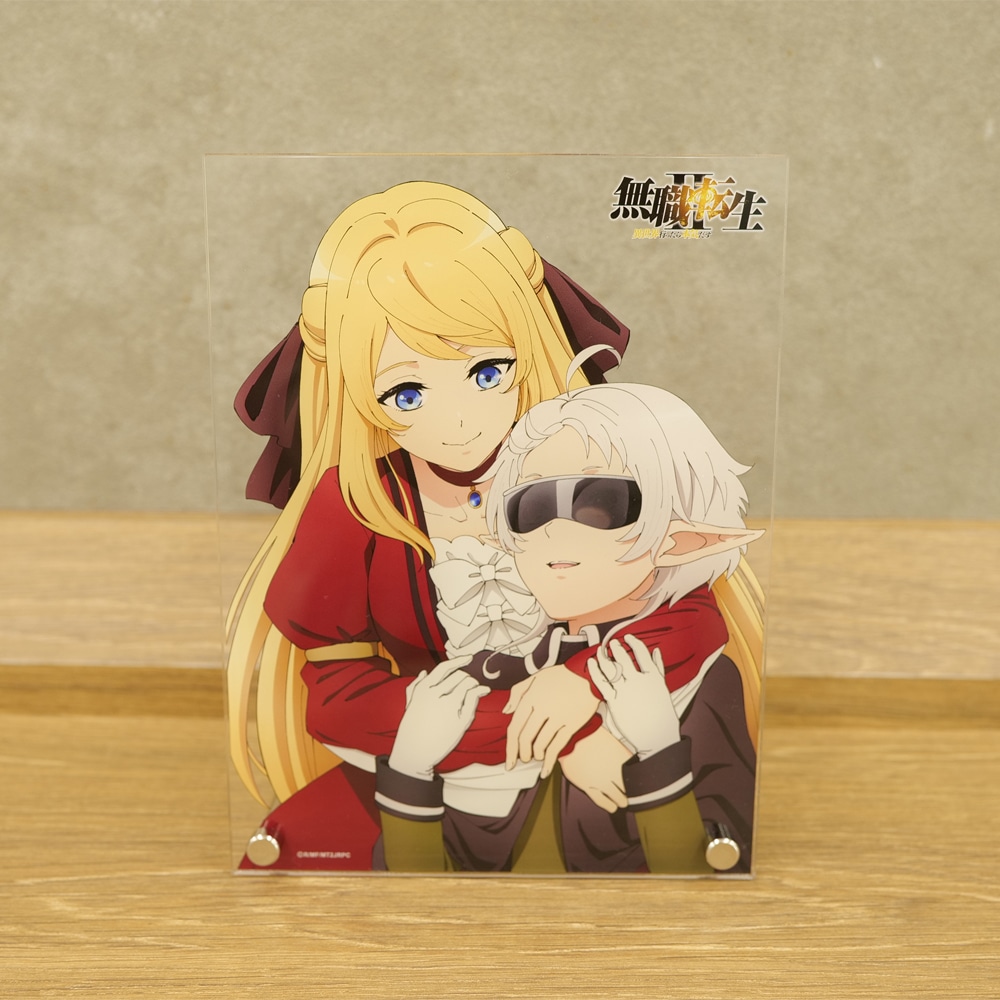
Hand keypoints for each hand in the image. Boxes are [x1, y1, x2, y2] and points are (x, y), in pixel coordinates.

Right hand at [389, 657, 488, 779]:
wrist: (414, 754)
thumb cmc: (412, 730)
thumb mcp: (410, 704)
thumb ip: (415, 686)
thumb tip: (424, 672)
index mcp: (424, 688)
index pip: (444, 667)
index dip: (459, 660)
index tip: (469, 657)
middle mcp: (436, 694)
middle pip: (460, 675)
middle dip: (466, 677)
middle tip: (469, 683)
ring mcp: (449, 706)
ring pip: (469, 684)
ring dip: (474, 684)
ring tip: (476, 688)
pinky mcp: (460, 719)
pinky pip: (474, 698)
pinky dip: (480, 692)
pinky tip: (482, 692)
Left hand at [503, 665, 598, 777]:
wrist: (588, 674)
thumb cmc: (561, 676)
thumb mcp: (535, 677)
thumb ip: (517, 692)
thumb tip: (506, 711)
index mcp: (530, 697)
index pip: (514, 727)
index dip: (510, 748)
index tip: (508, 760)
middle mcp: (542, 708)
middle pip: (525, 738)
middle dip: (521, 754)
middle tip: (522, 759)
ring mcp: (558, 717)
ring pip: (540, 744)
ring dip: (535, 755)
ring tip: (536, 756)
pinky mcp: (572, 724)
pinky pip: (558, 746)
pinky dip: (550, 761)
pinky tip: (546, 770)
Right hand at [559, 727, 633, 812]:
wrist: (570, 737)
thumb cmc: (590, 735)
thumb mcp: (611, 742)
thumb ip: (622, 754)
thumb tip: (631, 762)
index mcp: (621, 759)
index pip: (635, 776)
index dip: (637, 782)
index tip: (636, 784)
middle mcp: (613, 772)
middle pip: (628, 789)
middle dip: (629, 792)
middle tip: (629, 794)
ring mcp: (600, 781)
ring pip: (617, 798)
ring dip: (621, 801)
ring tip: (622, 802)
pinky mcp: (587, 786)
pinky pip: (601, 800)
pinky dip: (609, 805)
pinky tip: (612, 807)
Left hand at [587, 635, 680, 758]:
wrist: (657, 738)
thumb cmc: (662, 714)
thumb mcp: (663, 688)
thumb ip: (659, 667)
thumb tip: (656, 650)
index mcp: (653, 677)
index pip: (641, 652)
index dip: (634, 642)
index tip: (628, 636)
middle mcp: (638, 681)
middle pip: (623, 657)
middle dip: (616, 647)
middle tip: (612, 642)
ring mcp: (625, 691)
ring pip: (611, 667)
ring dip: (603, 656)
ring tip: (600, 651)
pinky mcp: (614, 701)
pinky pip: (601, 682)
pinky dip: (594, 670)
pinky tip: (591, 662)